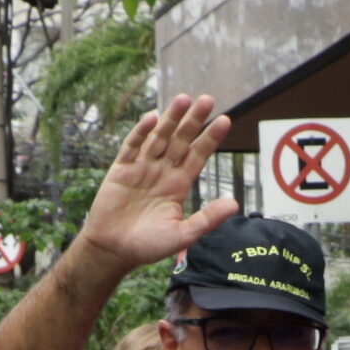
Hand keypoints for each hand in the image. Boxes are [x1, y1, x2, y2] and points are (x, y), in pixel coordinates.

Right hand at [76, 94, 241, 273]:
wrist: (114, 250)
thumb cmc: (148, 245)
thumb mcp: (183, 234)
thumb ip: (207, 219)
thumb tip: (235, 203)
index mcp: (179, 184)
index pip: (198, 155)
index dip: (210, 138)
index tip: (225, 120)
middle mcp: (162, 171)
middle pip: (181, 140)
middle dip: (194, 120)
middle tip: (208, 100)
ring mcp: (142, 168)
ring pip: (159, 138)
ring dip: (171, 119)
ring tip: (184, 99)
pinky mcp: (121, 170)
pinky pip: (132, 146)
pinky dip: (141, 132)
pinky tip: (152, 118)